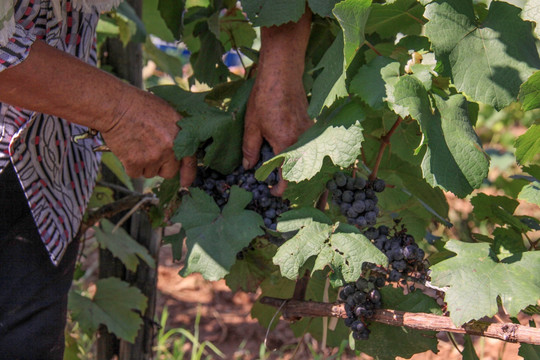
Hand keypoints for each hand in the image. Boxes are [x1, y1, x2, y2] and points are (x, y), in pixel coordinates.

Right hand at [100, 89, 195, 184]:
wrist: (117, 105)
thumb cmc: (140, 106)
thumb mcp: (168, 113)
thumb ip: (177, 133)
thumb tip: (180, 149)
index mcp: (180, 136)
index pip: (190, 162)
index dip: (188, 175)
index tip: (185, 182)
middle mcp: (169, 149)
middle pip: (169, 172)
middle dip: (161, 167)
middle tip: (150, 152)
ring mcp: (153, 157)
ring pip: (150, 173)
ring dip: (144, 165)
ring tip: (137, 145)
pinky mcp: (135, 163)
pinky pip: (135, 173)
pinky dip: (130, 165)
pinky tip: (128, 149)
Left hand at [243, 71, 311, 195]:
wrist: (283, 73)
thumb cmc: (265, 97)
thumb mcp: (252, 125)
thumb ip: (250, 149)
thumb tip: (248, 168)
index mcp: (286, 145)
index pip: (287, 178)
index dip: (279, 190)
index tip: (271, 193)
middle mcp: (302, 142)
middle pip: (298, 172)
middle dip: (287, 181)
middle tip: (274, 184)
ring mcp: (310, 134)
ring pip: (304, 160)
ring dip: (294, 168)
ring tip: (280, 169)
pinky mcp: (312, 127)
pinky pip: (307, 147)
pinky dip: (298, 154)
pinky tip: (287, 152)